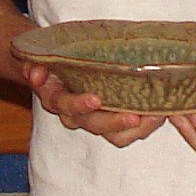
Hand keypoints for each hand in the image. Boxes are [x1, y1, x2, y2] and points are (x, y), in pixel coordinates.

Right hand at [20, 61, 164, 147]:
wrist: (56, 71)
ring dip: (136, 129)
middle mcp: (77, 116)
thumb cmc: (55, 61)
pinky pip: (129, 134)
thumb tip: (35, 74)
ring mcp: (96, 121)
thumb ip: (35, 67)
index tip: (96, 99)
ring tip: (156, 115)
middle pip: (95, 126)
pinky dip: (146, 126)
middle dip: (115, 123)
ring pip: (115, 137)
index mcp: (58, 99)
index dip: (80, 105)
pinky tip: (160, 112)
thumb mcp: (42, 59)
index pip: (67, 107)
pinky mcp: (114, 122)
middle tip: (135, 117)